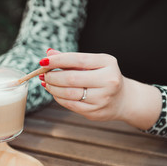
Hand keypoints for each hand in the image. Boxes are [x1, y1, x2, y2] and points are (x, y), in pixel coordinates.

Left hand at [39, 49, 161, 128]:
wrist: (123, 99)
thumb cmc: (102, 76)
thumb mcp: (91, 64)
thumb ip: (70, 59)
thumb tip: (48, 53)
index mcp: (108, 63)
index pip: (78, 60)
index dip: (58, 60)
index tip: (43, 61)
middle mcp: (108, 80)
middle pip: (71, 78)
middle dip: (53, 76)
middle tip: (44, 74)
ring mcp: (103, 98)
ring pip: (69, 94)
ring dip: (53, 88)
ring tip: (47, 83)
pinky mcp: (96, 112)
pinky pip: (70, 105)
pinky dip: (58, 98)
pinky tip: (54, 92)